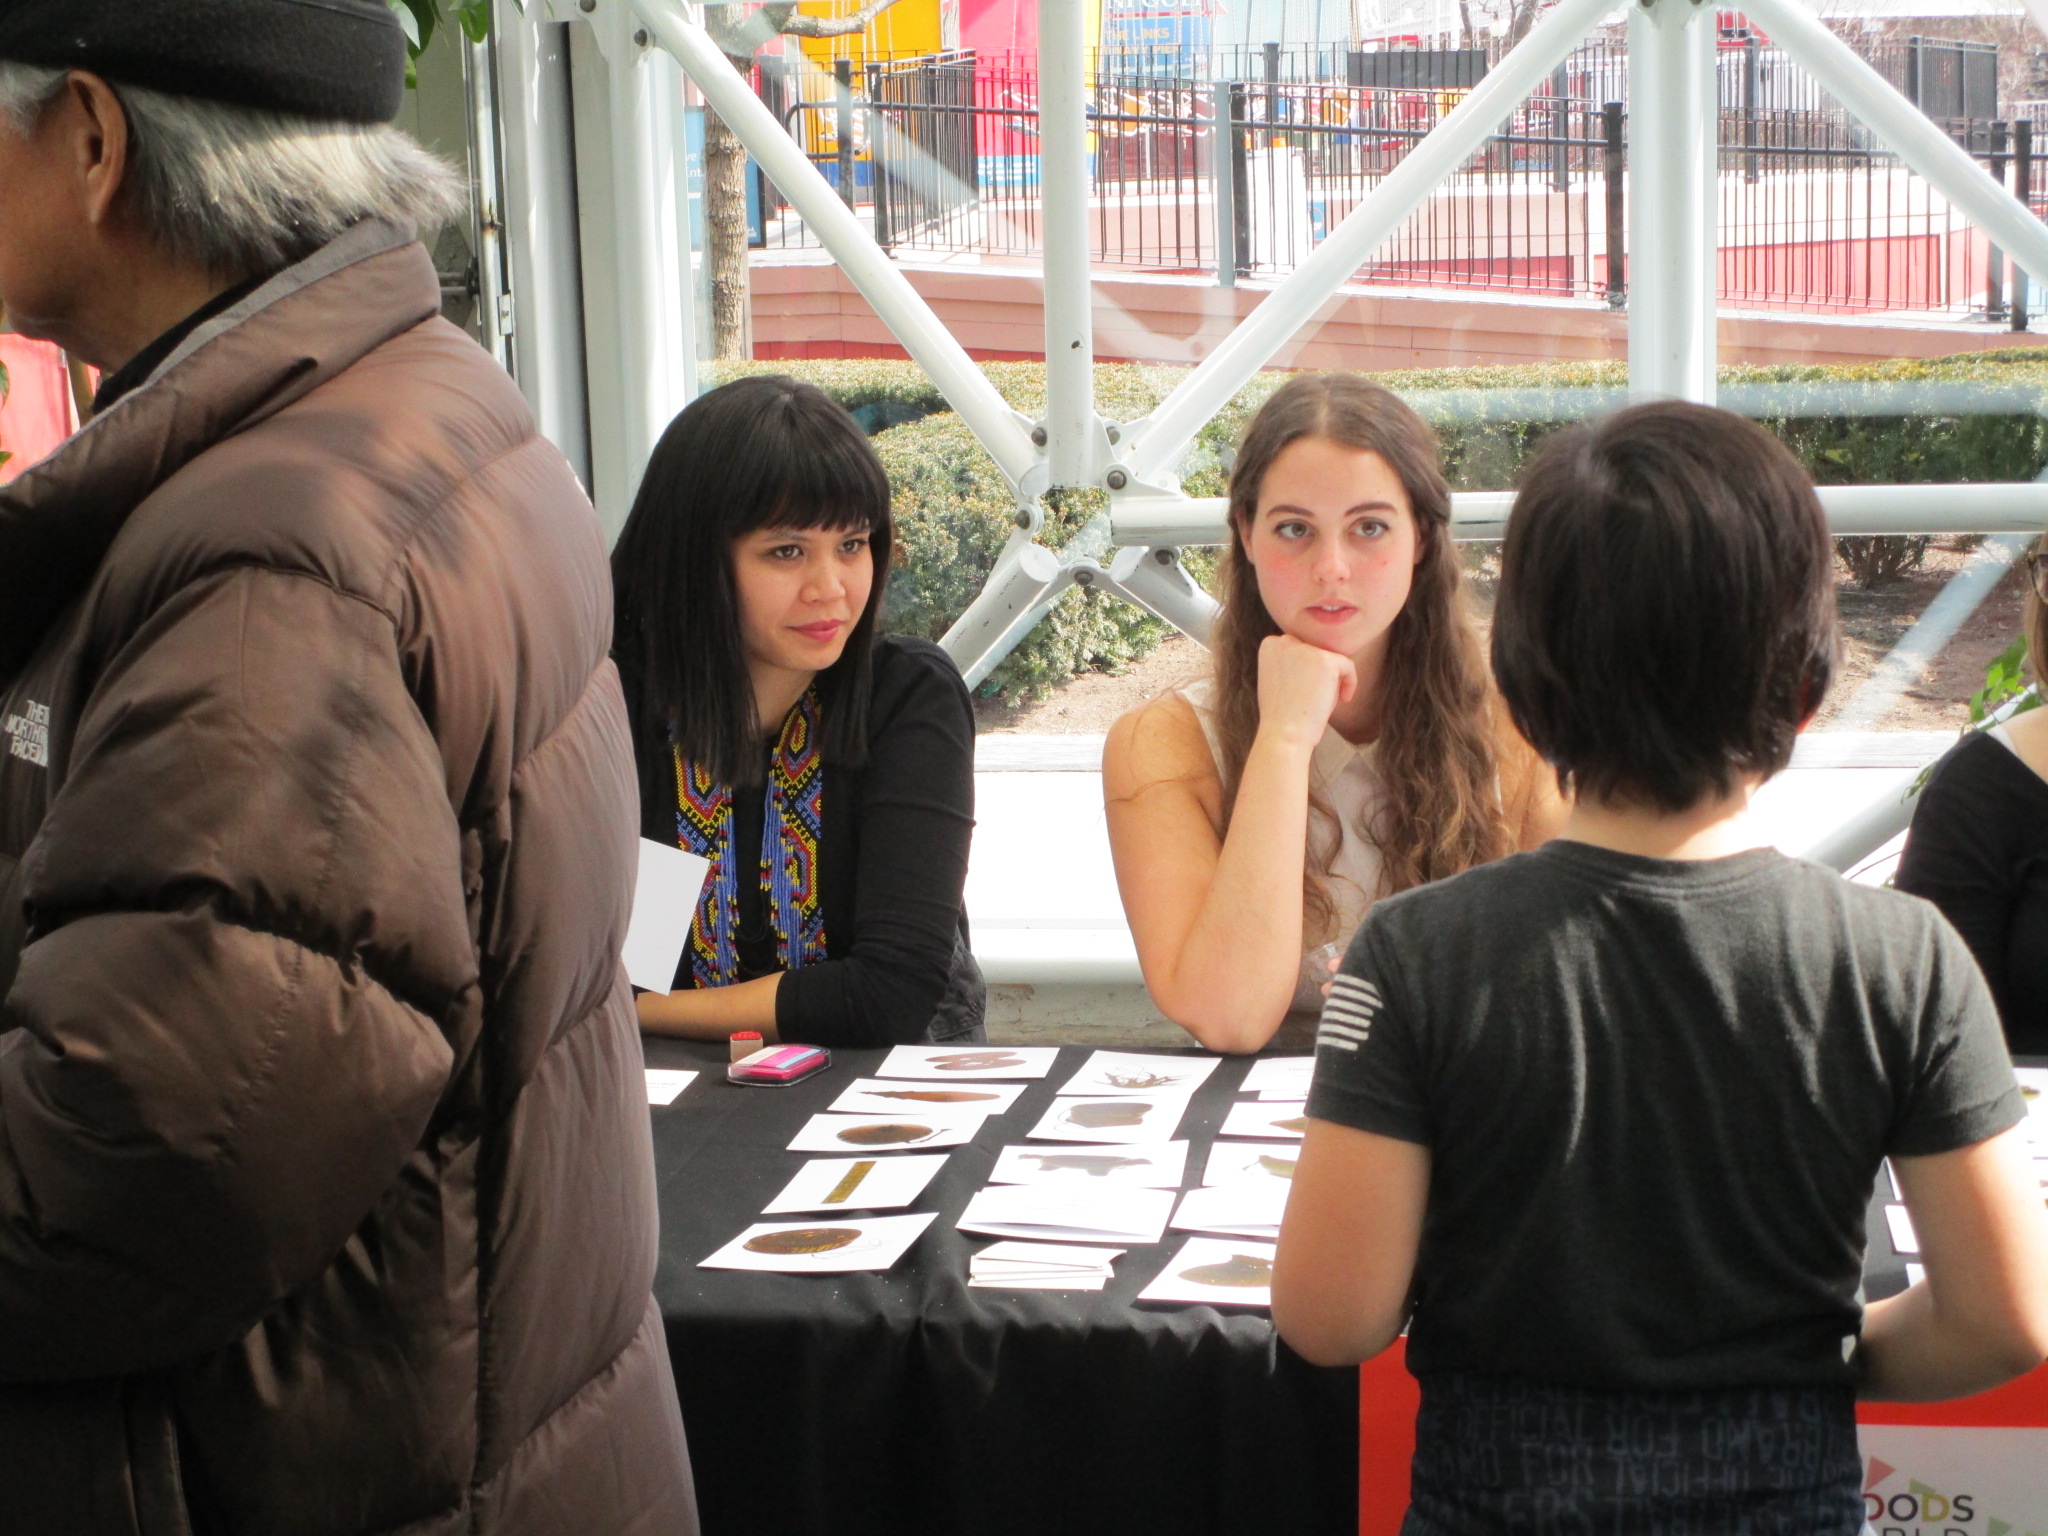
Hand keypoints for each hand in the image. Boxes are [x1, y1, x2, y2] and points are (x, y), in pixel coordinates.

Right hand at [1255, 634, 1356, 752]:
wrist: (1284, 733)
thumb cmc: (1281, 715)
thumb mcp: (1276, 679)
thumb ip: (1289, 663)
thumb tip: (1313, 658)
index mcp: (1270, 645)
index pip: (1298, 647)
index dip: (1306, 668)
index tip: (1306, 688)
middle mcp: (1285, 642)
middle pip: (1315, 650)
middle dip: (1319, 671)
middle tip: (1317, 695)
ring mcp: (1305, 649)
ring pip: (1331, 658)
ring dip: (1332, 679)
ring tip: (1324, 701)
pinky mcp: (1325, 660)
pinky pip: (1347, 666)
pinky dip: (1350, 682)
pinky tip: (1344, 699)